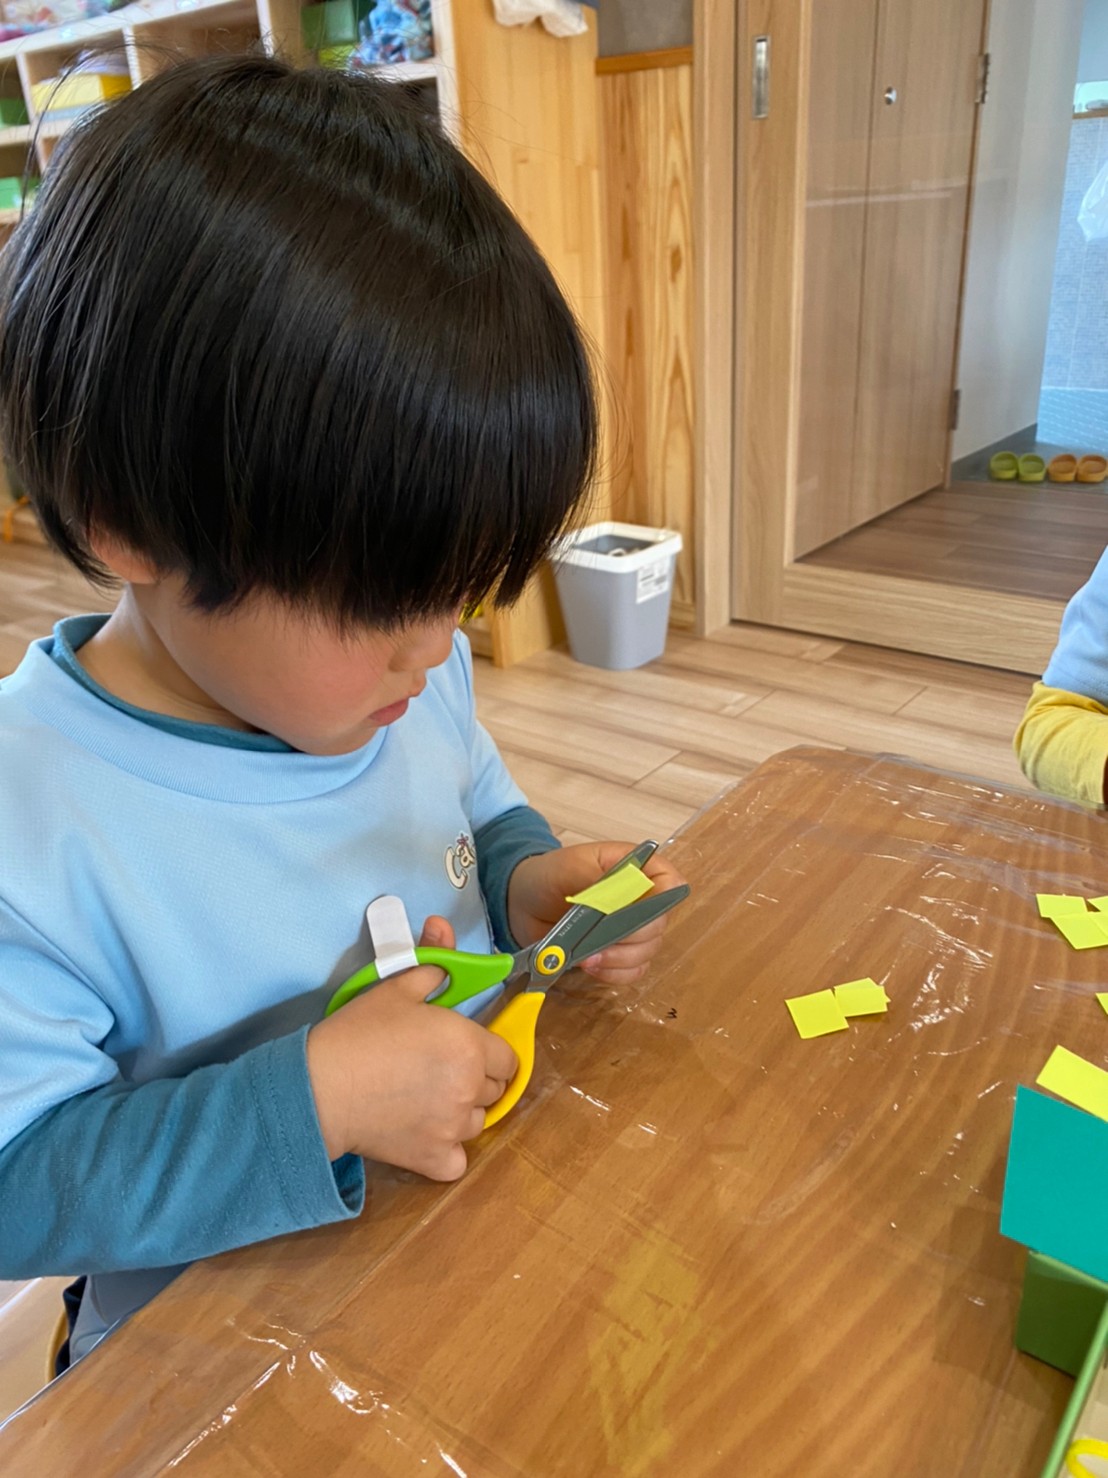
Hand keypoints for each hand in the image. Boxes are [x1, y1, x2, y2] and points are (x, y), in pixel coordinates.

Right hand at [306, 916, 517, 1180]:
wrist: (320, 1089)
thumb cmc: (358, 1034)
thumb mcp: (394, 990)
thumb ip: (431, 966)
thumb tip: (443, 928)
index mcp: (469, 1045)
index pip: (508, 1058)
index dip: (489, 1053)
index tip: (466, 1051)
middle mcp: (470, 1087)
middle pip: (495, 1090)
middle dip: (476, 1080)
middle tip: (440, 1072)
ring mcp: (454, 1127)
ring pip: (478, 1123)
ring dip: (461, 1113)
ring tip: (428, 1101)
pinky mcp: (435, 1160)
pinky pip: (458, 1161)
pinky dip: (447, 1152)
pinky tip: (425, 1135)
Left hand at [507, 842, 686, 987]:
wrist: (523, 902)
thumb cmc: (549, 876)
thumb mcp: (570, 867)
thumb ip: (598, 880)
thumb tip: (624, 896)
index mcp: (638, 868)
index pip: (671, 883)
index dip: (659, 901)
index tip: (632, 911)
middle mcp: (643, 899)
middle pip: (659, 924)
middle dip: (628, 936)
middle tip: (598, 937)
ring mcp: (632, 930)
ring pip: (647, 952)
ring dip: (617, 958)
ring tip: (587, 956)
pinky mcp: (619, 954)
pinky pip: (632, 972)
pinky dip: (613, 973)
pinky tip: (590, 965)